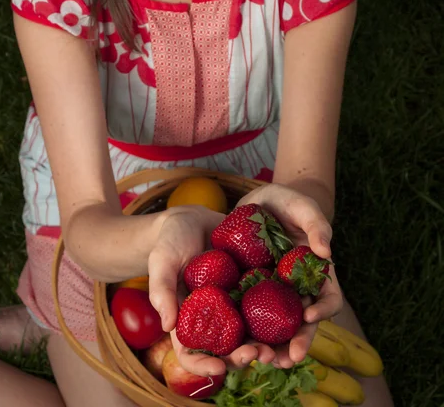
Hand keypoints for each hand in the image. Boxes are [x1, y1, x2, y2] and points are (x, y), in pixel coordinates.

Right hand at [147, 205, 275, 376]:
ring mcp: (234, 302)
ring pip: (251, 331)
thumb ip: (162, 290)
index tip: (219, 367)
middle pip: (227, 347)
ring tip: (280, 345)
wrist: (194, 218)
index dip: (204, 364)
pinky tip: (293, 313)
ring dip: (266, 343)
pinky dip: (279, 313)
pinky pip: (266, 302)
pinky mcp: (251, 285)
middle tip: (260, 354)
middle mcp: (213, 316)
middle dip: (244, 356)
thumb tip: (167, 326)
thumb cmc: (171, 240)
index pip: (192, 352)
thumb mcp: (162, 261)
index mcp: (188, 318)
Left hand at [235, 183, 342, 368]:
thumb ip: (317, 225)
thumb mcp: (304, 207)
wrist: (260, 200)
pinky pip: (246, 312)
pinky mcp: (248, 288)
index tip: (309, 318)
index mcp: (316, 274)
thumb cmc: (289, 203)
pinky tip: (232, 341)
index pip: (328, 299)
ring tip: (259, 360)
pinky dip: (243, 329)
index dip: (323, 312)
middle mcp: (296, 289)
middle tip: (285, 360)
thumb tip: (326, 252)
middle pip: (301, 323)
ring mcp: (272, 291)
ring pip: (274, 326)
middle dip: (295, 344)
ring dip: (269, 346)